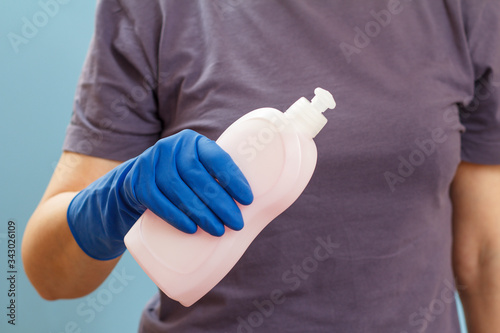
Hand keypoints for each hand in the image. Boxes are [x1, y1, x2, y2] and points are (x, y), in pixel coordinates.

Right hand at [67, 129, 252, 259]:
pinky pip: (157, 201)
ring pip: (177, 189)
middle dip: (219, 202)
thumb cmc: (183, 179)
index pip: (216, 157)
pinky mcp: (138, 183)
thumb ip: (218, 177)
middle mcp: (171, 147)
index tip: (248, 200)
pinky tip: (191, 229)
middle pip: (197, 176)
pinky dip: (175, 216)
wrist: (139, 180)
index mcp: (194, 142)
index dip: (233, 178)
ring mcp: (151, 163)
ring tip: (218, 230)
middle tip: (236, 223)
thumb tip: (258, 205)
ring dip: (199, 212)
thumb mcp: (198, 168)